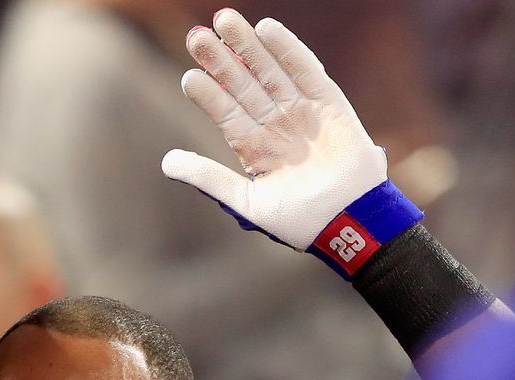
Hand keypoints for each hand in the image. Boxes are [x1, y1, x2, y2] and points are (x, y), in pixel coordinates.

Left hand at [161, 10, 386, 251]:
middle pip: (242, 83)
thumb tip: (166, 162)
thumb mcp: (247, 202)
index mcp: (253, 147)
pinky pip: (305, 70)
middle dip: (220, 60)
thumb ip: (209, 178)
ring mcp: (300, 110)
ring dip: (248, 46)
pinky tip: (266, 28)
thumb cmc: (300, 221)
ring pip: (269, 71)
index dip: (207, 93)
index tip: (189, 77)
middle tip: (196, 35)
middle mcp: (274, 124)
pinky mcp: (328, 102)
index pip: (225, 111)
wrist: (348, 222)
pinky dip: (287, 49)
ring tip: (224, 21)